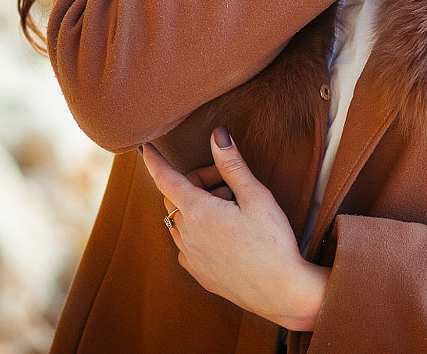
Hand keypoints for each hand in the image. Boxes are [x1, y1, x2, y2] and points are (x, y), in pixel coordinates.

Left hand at [140, 129, 329, 332]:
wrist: (281, 292)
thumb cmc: (273, 242)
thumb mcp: (256, 196)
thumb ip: (232, 164)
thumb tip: (217, 135)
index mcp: (199, 212)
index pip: (166, 179)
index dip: (154, 161)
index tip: (144, 148)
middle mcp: (187, 235)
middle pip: (176, 197)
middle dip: (197, 183)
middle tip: (229, 184)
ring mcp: (190, 257)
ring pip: (180, 221)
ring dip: (198, 208)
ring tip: (233, 211)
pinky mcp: (198, 273)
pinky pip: (187, 244)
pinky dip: (199, 232)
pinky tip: (226, 235)